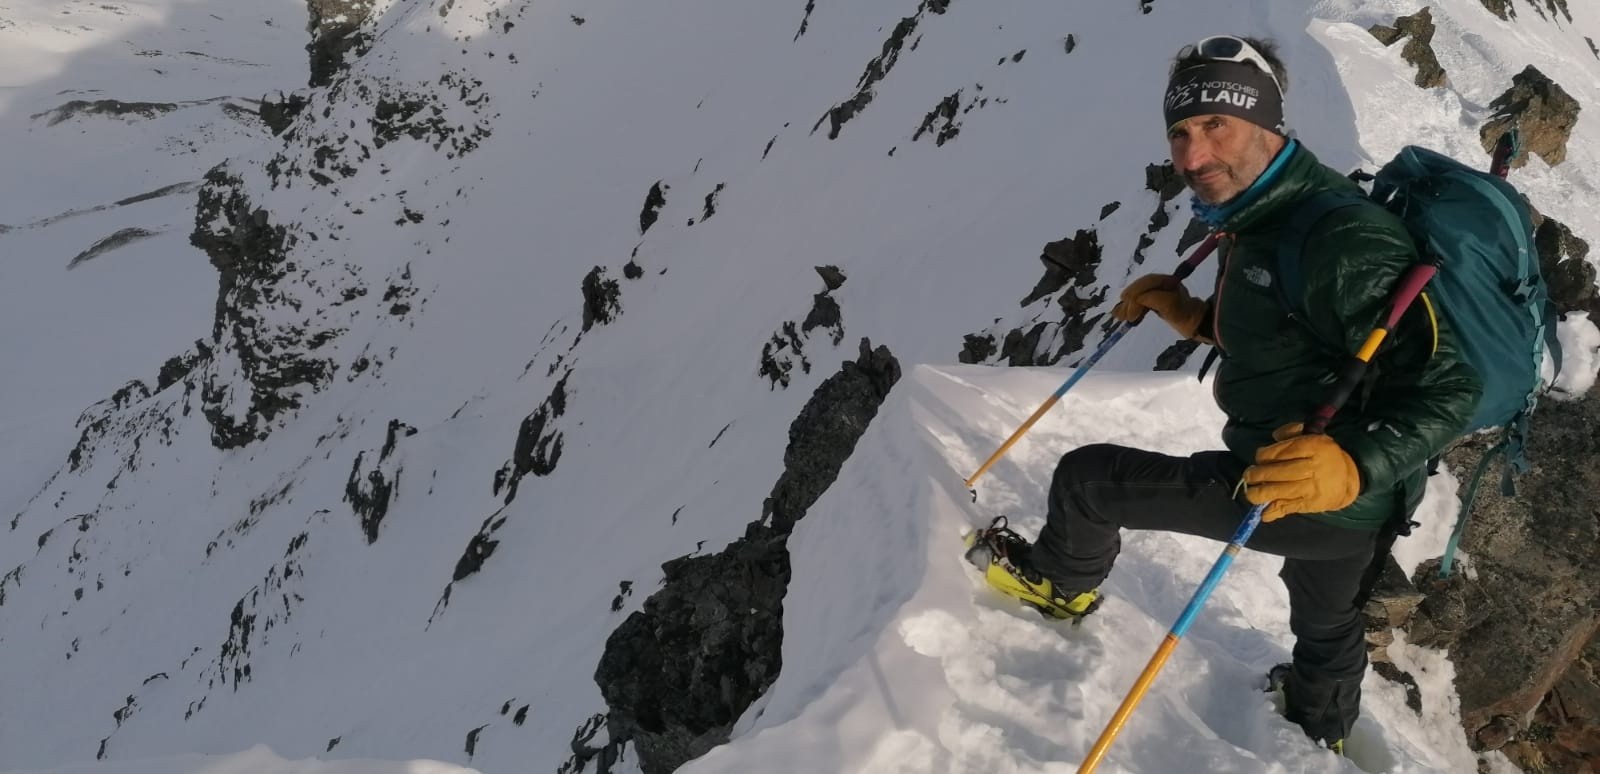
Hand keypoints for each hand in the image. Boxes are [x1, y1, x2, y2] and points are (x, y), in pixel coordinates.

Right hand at [1110, 273, 1207, 339]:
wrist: (1196, 324)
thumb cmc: (1185, 314)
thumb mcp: (1171, 306)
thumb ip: (1154, 299)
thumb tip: (1136, 300)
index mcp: (1166, 280)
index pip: (1146, 283)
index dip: (1136, 295)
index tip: (1130, 314)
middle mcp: (1160, 284)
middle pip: (1139, 288)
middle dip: (1129, 300)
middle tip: (1122, 315)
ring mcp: (1157, 292)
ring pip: (1137, 295)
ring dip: (1127, 305)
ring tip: (1119, 317)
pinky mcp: (1153, 301)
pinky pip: (1138, 301)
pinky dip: (1129, 307)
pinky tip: (1120, 314)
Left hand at [1242, 426, 1360, 521]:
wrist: (1348, 478)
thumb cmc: (1323, 455)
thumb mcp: (1312, 436)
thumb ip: (1291, 432)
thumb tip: (1274, 436)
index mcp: (1313, 447)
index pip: (1281, 451)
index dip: (1264, 456)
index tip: (1259, 458)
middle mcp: (1312, 467)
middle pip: (1277, 472)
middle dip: (1257, 474)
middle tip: (1249, 475)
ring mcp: (1311, 488)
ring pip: (1278, 491)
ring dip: (1258, 493)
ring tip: (1251, 492)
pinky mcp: (1310, 504)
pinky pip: (1287, 508)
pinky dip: (1271, 511)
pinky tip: (1263, 512)